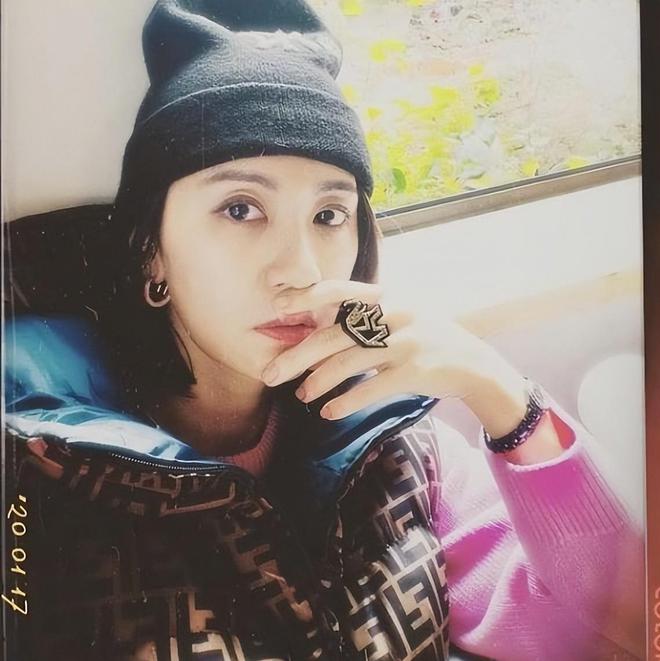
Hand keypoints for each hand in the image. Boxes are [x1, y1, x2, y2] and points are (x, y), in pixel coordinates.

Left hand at [260, 279, 528, 427]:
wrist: (473, 363)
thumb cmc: (426, 339)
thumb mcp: (400, 317)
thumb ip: (366, 320)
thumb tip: (320, 336)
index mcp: (386, 298)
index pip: (340, 290)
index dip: (308, 296)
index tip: (278, 307)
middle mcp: (393, 315)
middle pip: (334, 336)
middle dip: (297, 357)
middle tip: (272, 374)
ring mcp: (405, 342)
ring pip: (348, 363)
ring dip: (319, 383)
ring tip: (302, 396)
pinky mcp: (414, 370)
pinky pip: (372, 387)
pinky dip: (347, 402)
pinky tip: (330, 412)